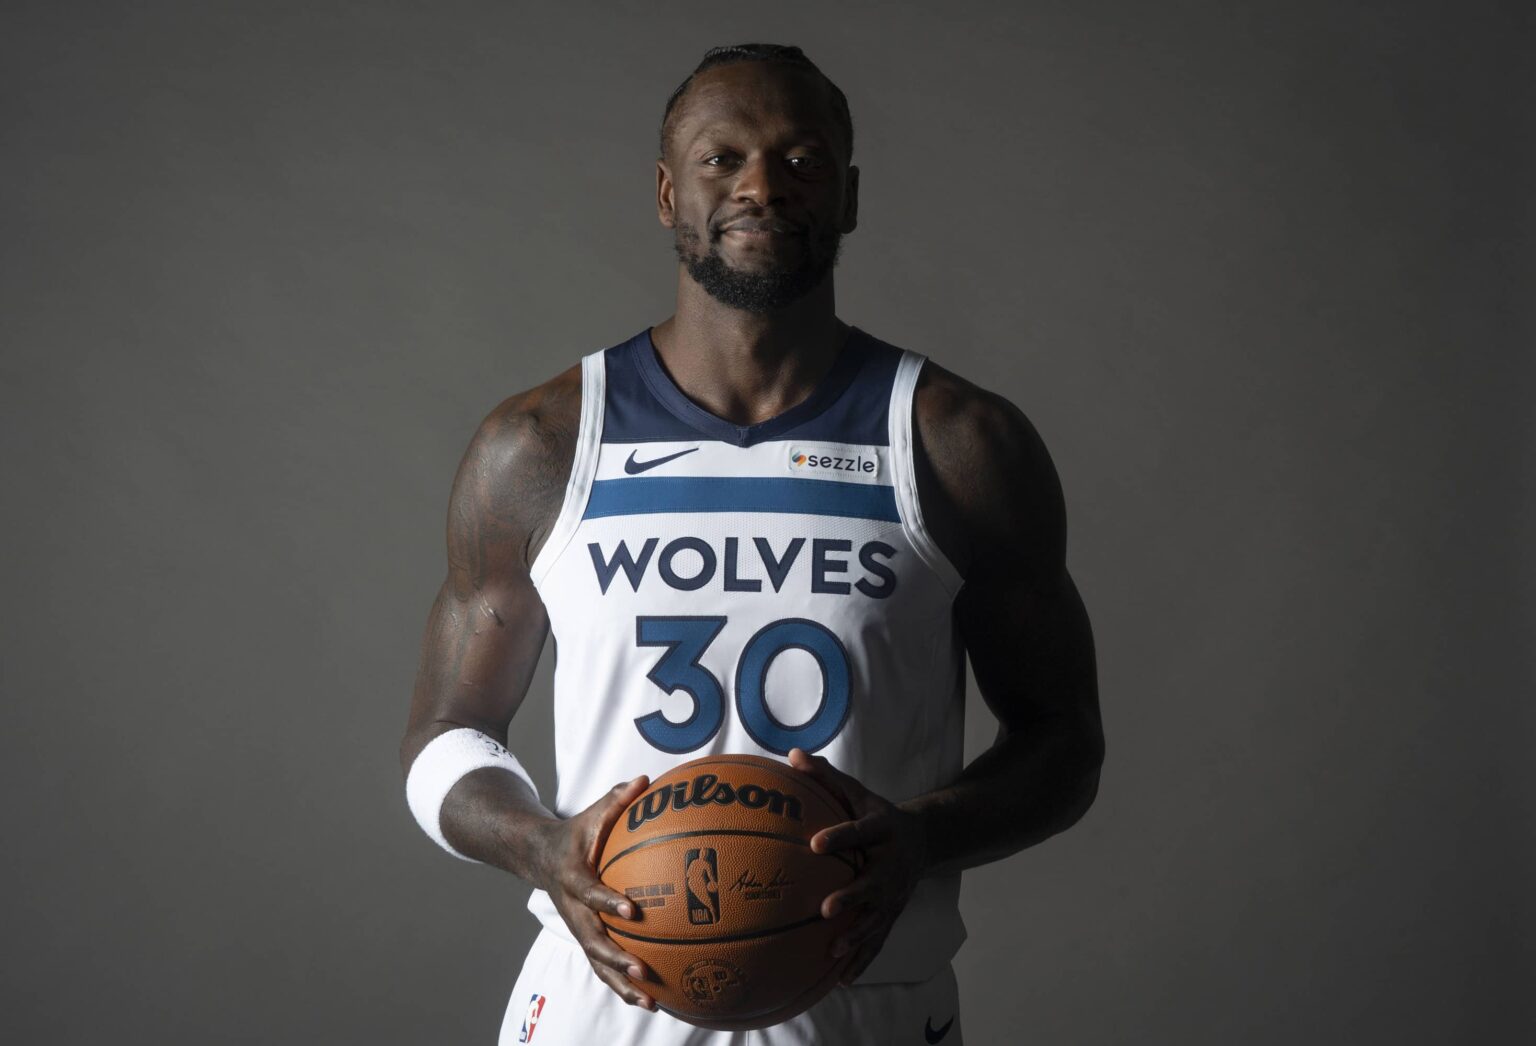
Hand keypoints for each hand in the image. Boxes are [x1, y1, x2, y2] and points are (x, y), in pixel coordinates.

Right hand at [532, 775, 656, 1009]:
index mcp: (572, 877)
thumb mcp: (593, 812)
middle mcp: (572, 909)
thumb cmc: (577, 832)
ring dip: (620, 983)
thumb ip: (618, 798)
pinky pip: (602, 967)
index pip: (589, 891)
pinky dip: (622, 985)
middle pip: (590, 939)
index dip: (607, 901)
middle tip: (641, 968)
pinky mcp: (584, 939)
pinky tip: (651, 1000)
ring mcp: (577, 928)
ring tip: (649, 1000)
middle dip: (614, 957)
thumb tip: (647, 780)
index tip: (632, 910)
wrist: (539, 856)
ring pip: (596, 962)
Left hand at [788, 748, 928, 984]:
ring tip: (833, 951)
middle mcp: (892, 864)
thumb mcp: (857, 791)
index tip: (814, 843)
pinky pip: (878, 941)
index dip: (839, 836)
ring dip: (857, 936)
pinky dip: (863, 961)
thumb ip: (825, 776)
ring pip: (877, 918)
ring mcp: (894, 894)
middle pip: (873, 883)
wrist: (923, 839)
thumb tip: (791, 755)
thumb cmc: (876, 813)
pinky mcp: (893, 915)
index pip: (861, 831)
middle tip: (825, 908)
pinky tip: (842, 980)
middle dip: (852, 897)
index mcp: (883, 830)